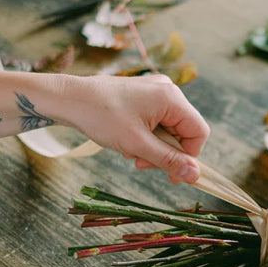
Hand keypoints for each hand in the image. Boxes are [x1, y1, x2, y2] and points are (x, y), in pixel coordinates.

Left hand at [61, 74, 209, 182]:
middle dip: (165, 152)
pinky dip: (146, 136)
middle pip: (183, 131)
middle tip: (142, 164)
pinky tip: (127, 141)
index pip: (198, 132)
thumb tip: (195, 176)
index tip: (171, 173)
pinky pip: (156, 121)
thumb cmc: (101, 116)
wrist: (69, 99)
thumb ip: (169, 160)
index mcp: (171, 98)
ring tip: (131, 152)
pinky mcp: (143, 95)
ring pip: (168, 129)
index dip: (188, 156)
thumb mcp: (137, 144)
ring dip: (153, 147)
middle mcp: (168, 90)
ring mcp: (155, 91)